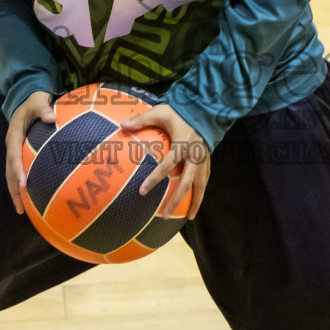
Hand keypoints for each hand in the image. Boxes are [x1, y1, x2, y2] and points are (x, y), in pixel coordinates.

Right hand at [5, 91, 55, 213]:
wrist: (26, 99)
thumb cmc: (34, 101)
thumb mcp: (38, 100)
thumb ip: (43, 108)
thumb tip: (53, 116)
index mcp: (14, 135)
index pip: (14, 156)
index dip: (17, 171)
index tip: (23, 185)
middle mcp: (12, 146)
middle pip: (9, 172)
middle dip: (14, 190)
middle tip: (20, 208)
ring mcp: (15, 151)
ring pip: (12, 175)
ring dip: (16, 192)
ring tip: (22, 211)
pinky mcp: (20, 154)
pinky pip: (20, 172)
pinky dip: (23, 186)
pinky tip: (32, 199)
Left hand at [124, 103, 209, 219]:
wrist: (204, 111)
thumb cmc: (179, 112)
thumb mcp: (160, 112)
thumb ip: (142, 119)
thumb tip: (122, 125)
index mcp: (183, 144)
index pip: (167, 165)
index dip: (155, 179)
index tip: (142, 192)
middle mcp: (195, 155)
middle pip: (186, 183)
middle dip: (176, 200)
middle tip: (164, 215)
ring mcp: (203, 160)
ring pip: (200, 186)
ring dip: (194, 203)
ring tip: (187, 218)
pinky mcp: (208, 162)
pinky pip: (204, 181)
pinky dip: (200, 194)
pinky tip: (194, 206)